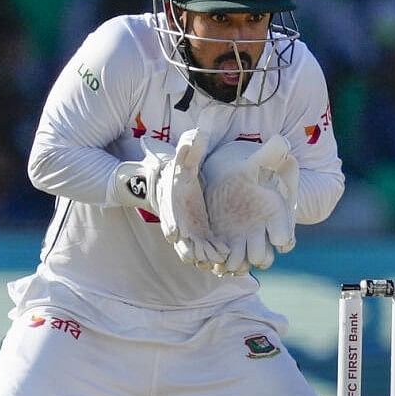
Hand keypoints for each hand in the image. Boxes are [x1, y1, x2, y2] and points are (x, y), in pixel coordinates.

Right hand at [156, 129, 229, 268]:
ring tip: (215, 262)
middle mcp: (178, 222)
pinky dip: (214, 253)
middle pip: (180, 240)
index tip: (176, 234)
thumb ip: (189, 149)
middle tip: (195, 257)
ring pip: (194, 249)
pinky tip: (226, 259)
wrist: (177, 187)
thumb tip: (198, 133)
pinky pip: (208, 247)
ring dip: (202, 257)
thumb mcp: (184, 160)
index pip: (168, 217)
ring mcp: (190, 232)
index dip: (171, 225)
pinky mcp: (202, 235)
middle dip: (186, 249)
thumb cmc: (179, 173)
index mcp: (171, 205)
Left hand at [202, 135, 298, 275]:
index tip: (280, 240)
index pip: (284, 233)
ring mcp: (244, 240)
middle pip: (265, 253)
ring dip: (239, 264)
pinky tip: (216, 258)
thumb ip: (269, 154)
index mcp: (273, 214)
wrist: (226, 182)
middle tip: (251, 255)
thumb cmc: (244, 172)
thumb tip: (283, 142)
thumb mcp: (255, 162)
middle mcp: (261, 232)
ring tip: (230, 261)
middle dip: (259, 256)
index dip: (284, 238)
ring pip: (246, 261)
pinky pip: (228, 261)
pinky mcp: (226, 243)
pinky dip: (223, 263)